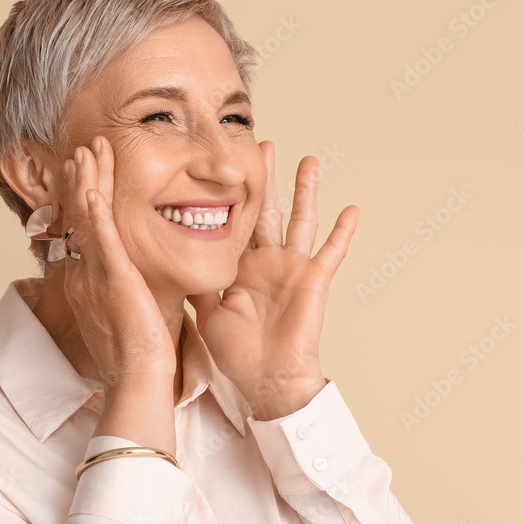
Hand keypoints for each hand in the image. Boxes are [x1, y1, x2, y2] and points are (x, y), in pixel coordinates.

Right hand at [58, 136, 176, 389]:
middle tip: (85, 148)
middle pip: (76, 215)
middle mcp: (82, 273)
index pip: (79, 227)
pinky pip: (100, 239)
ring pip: (85, 218)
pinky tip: (93, 186)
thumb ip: (123, 288)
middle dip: (81, 178)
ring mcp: (94, 275)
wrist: (137, 376)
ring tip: (88, 150)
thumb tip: (132, 278)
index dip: (80, 196)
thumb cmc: (137, 351)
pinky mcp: (113, 279)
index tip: (84, 170)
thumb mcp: (125, 310)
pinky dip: (95, 210)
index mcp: (85, 279)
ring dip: (86, 180)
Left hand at [188, 141, 358, 420]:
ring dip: (305, 190)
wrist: (265, 381)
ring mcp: (292, 268)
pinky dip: (343, 232)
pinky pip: (331, 252)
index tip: (225, 166)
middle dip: (265, 178)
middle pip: (266, 209)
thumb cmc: (237, 354)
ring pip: (300, 219)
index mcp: (242, 267)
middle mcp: (268, 262)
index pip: (236, 222)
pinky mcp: (313, 280)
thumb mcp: (206, 310)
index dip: (231, 195)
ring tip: (308, 159)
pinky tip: (353, 209)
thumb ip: (195, 281)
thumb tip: (170, 260)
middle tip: (263, 143)